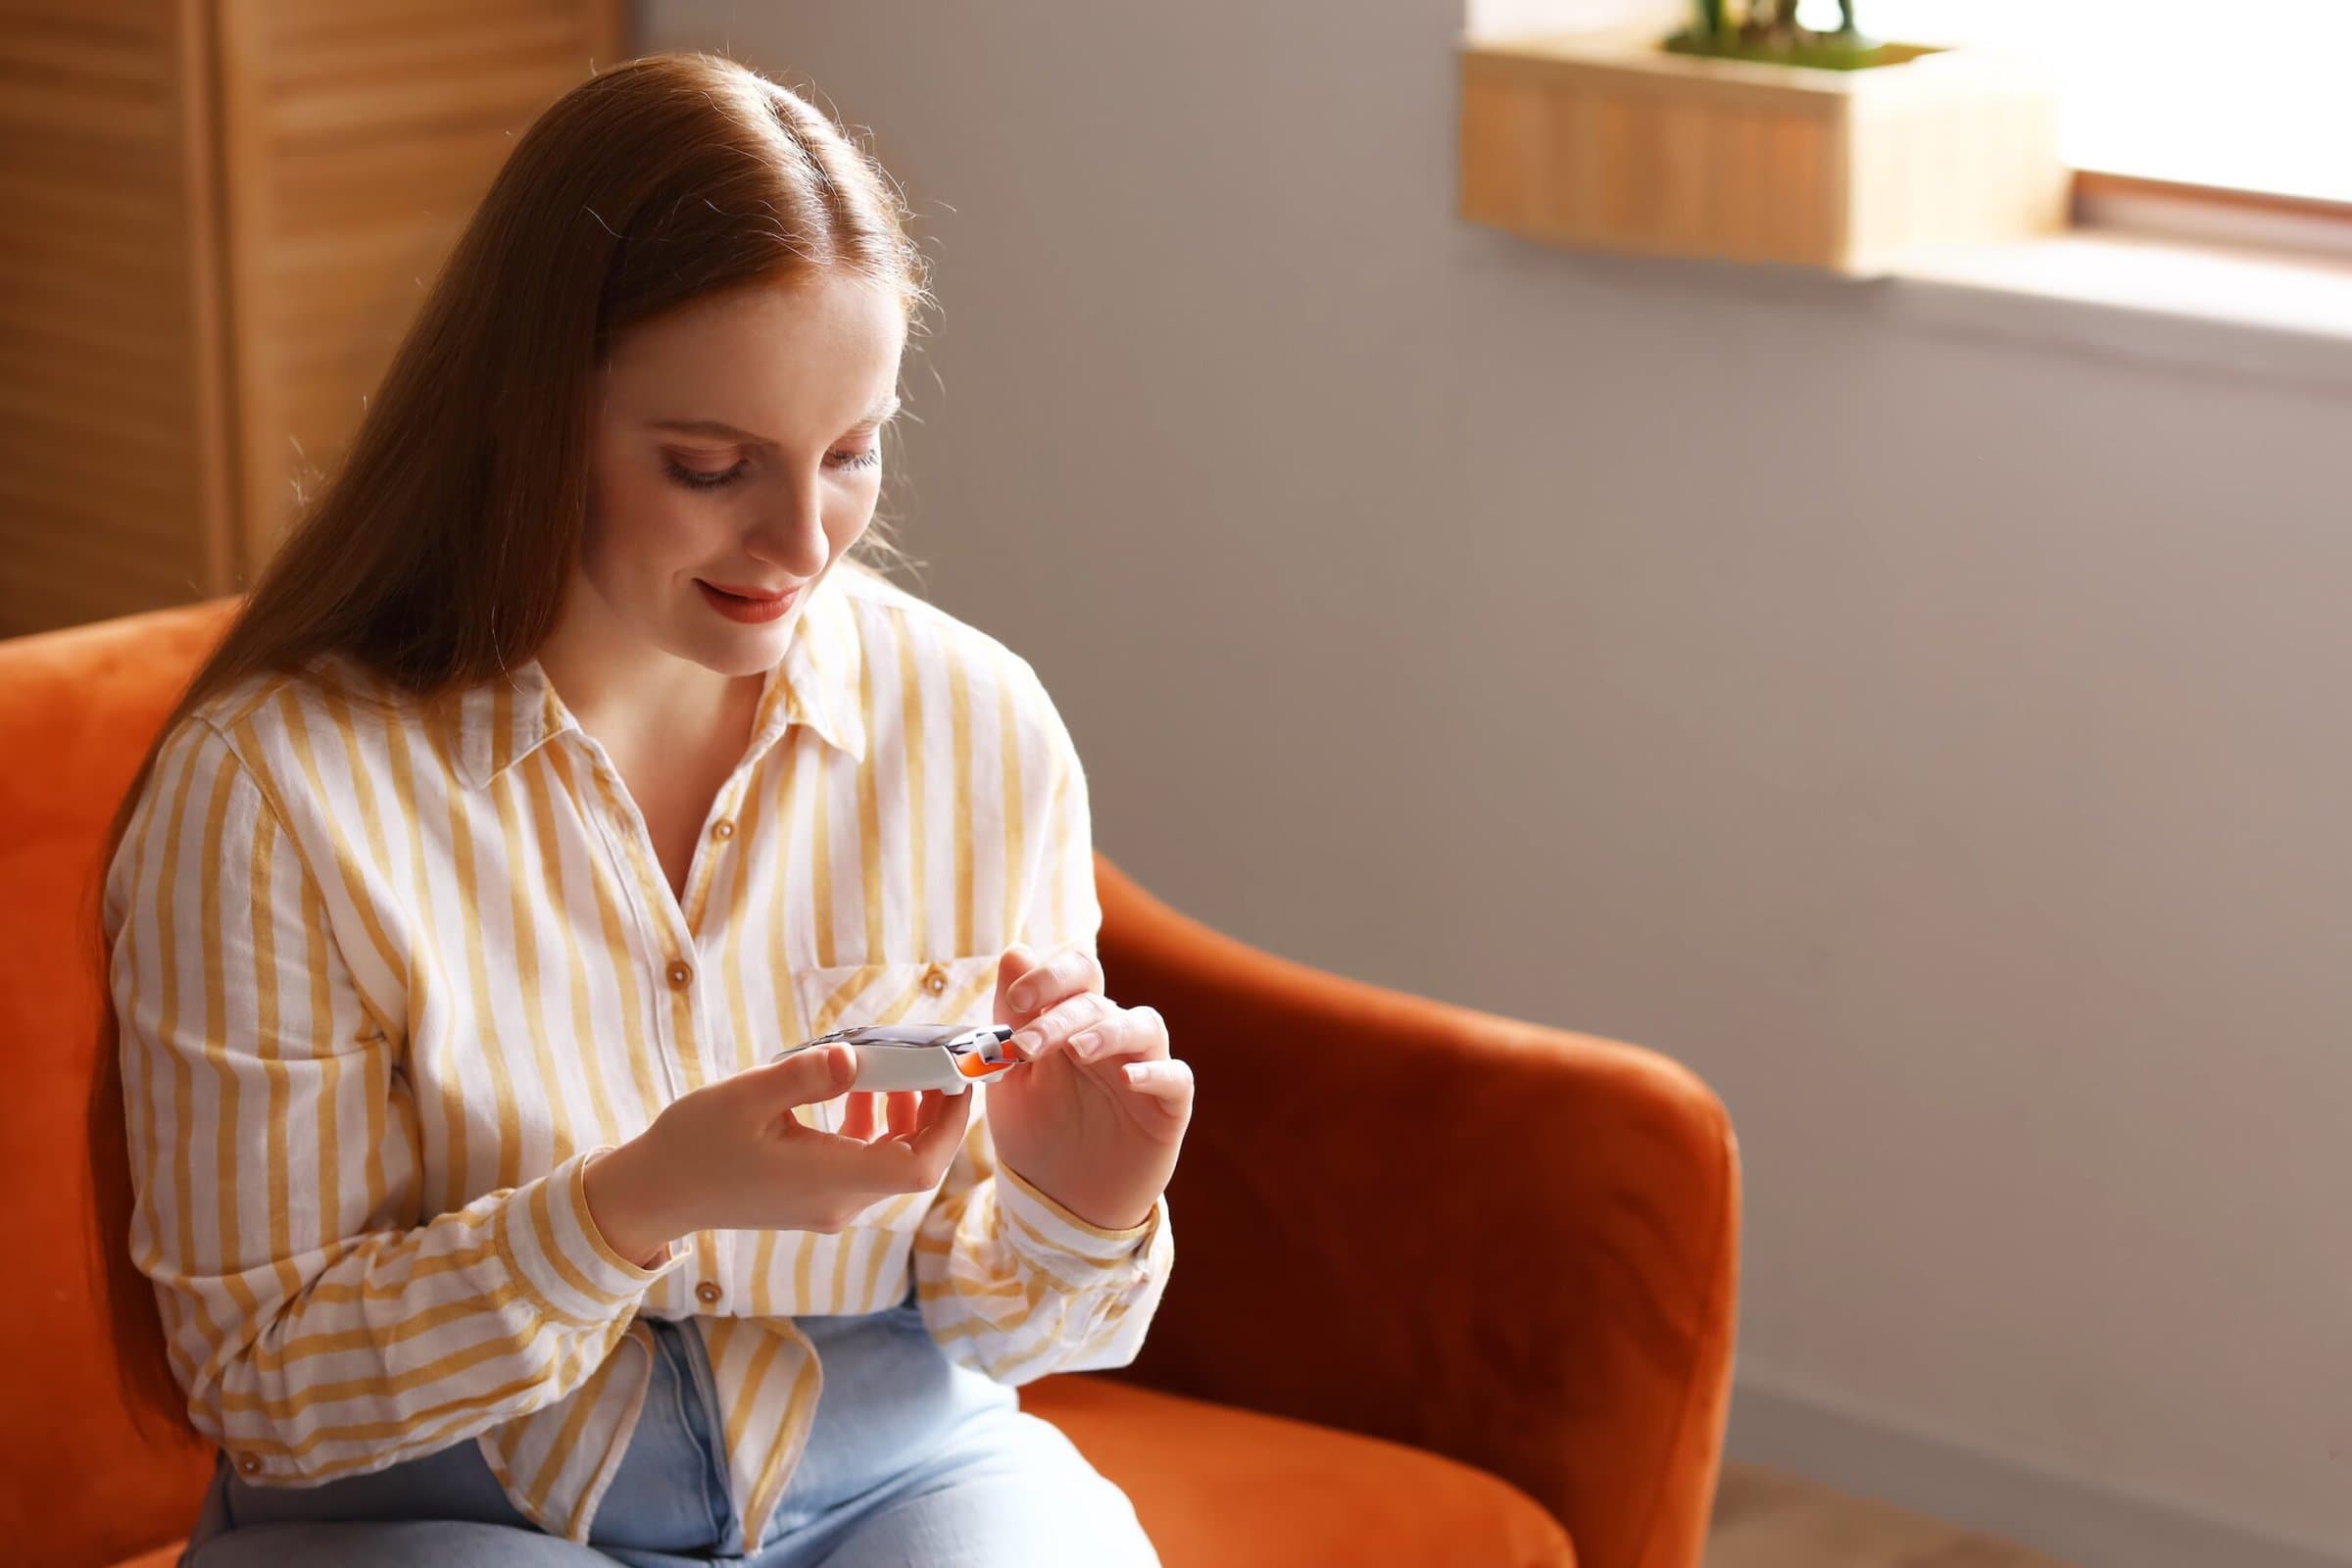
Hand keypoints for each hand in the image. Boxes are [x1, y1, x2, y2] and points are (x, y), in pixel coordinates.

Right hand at [584, 1043, 971, 1266]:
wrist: (654, 1195)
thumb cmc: (692, 1145)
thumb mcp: (746, 1098)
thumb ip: (805, 1077)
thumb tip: (854, 1058)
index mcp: (830, 1182)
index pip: (919, 1166)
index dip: (949, 1125)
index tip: (956, 1078)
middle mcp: (838, 1202)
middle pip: (914, 1165)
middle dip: (934, 1113)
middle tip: (934, 1063)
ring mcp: (826, 1206)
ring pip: (891, 1165)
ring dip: (905, 1119)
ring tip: (896, 1069)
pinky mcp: (813, 1200)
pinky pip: (863, 1166)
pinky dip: (872, 1129)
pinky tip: (854, 1092)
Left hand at [985, 941, 1192, 1232]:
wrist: (1062, 1201)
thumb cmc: (1038, 1133)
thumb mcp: (1012, 1079)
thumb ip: (1013, 1020)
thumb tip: (1016, 951)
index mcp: (1073, 1023)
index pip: (1075, 974)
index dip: (1049, 975)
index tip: (1016, 998)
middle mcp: (1112, 1037)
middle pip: (1100, 1000)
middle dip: (1062, 1014)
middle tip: (1028, 1045)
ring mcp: (1143, 1068)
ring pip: (1144, 1025)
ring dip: (1110, 1030)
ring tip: (1078, 1050)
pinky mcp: (1168, 1107)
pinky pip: (1175, 1077)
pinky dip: (1154, 1073)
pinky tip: (1127, 1081)